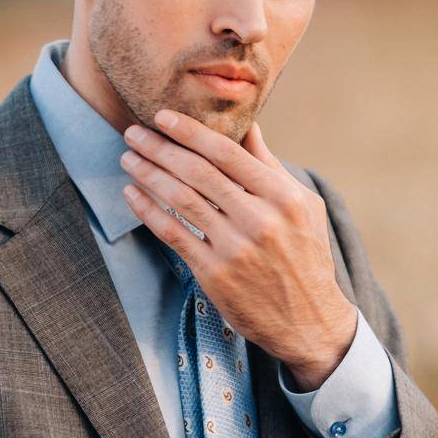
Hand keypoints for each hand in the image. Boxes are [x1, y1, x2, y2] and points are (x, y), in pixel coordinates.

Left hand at [119, 109, 356, 388]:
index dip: (190, 132)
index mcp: (282, 196)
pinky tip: (132, 194)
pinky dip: (149, 210)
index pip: (227, 153)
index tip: (162, 117)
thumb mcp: (302, 206)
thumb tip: (249, 125)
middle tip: (133, 132)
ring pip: (182, 199)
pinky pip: (173, 234)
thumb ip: (270, 167)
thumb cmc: (305, 256)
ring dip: (149, 174)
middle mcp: (259, 219)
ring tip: (128, 158)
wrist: (308, 320)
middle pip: (198, 172)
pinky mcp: (215, 274)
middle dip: (160, 148)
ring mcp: (236, 248)